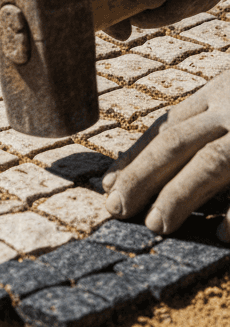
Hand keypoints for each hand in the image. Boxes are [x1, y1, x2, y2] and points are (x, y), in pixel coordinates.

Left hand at [102, 71, 229, 237]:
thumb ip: (203, 121)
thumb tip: (139, 172)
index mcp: (219, 93)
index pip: (165, 128)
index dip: (134, 158)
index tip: (108, 186)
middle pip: (175, 142)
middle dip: (141, 178)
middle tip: (116, 210)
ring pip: (210, 162)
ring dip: (178, 195)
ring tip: (155, 226)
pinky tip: (221, 233)